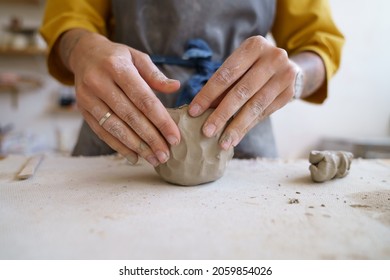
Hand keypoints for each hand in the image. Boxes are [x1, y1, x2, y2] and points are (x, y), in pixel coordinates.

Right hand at [60, 29, 180, 165]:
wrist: (84, 54)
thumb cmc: (117, 57)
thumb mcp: (137, 57)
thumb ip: (155, 74)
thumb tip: (176, 87)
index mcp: (117, 67)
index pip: (143, 99)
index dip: (161, 121)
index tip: (175, 138)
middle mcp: (99, 82)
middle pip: (130, 116)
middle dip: (151, 139)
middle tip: (166, 155)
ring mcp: (88, 98)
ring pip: (115, 127)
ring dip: (136, 147)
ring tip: (154, 159)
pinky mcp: (83, 110)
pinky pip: (102, 132)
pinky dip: (119, 147)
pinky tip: (135, 156)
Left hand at [188, 35, 299, 149]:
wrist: (287, 66)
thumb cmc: (253, 66)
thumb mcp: (239, 67)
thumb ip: (223, 85)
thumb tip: (201, 110)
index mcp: (255, 46)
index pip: (226, 74)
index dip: (208, 94)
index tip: (193, 112)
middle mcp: (273, 58)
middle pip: (241, 91)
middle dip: (221, 114)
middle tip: (206, 131)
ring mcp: (285, 75)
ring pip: (255, 106)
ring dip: (236, 126)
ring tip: (222, 142)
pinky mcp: (289, 93)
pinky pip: (264, 114)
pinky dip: (247, 127)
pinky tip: (235, 138)